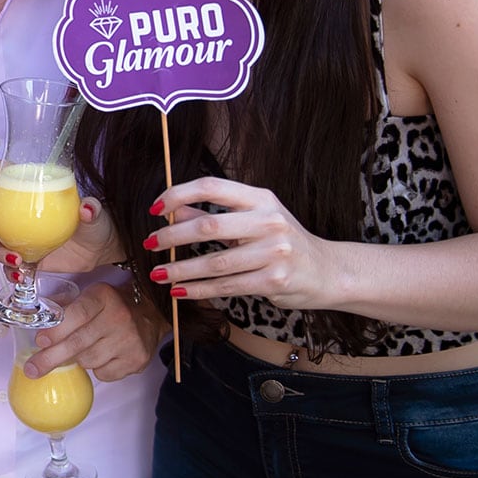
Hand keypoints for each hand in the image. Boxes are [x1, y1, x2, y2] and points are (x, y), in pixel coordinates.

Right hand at [0, 171, 115, 273]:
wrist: (100, 250)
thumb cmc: (95, 224)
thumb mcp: (96, 213)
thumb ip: (92, 209)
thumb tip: (87, 208)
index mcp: (34, 193)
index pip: (8, 176)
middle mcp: (20, 214)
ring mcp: (20, 237)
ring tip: (16, 260)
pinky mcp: (26, 257)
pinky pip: (9, 265)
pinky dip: (10, 271)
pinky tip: (20, 276)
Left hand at [24, 282, 162, 382]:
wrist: (149, 314)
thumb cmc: (111, 306)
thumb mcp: (90, 296)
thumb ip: (65, 307)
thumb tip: (35, 322)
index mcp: (103, 297)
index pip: (77, 314)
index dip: (56, 330)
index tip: (39, 341)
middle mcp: (119, 318)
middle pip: (78, 343)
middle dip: (51, 358)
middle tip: (33, 369)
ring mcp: (129, 341)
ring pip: (88, 361)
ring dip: (79, 359)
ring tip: (85, 348)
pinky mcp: (137, 360)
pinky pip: (104, 374)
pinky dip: (97, 369)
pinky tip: (103, 355)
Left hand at [148, 177, 334, 310]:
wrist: (328, 271)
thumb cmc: (281, 241)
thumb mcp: (252, 219)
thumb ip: (213, 214)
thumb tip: (171, 210)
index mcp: (260, 198)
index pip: (212, 186)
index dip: (178, 194)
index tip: (155, 208)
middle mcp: (269, 221)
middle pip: (209, 226)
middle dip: (171, 236)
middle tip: (149, 244)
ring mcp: (274, 252)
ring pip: (215, 263)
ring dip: (180, 269)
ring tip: (158, 274)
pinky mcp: (274, 280)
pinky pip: (227, 286)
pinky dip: (199, 290)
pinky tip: (180, 291)